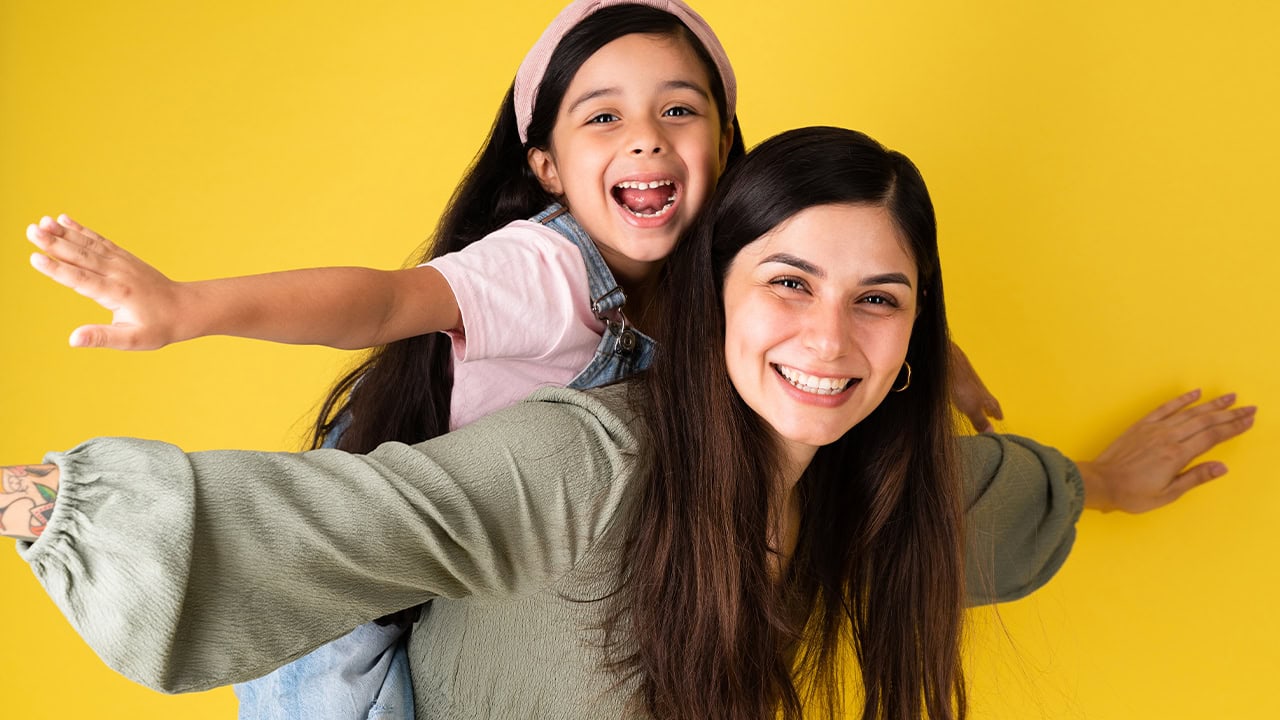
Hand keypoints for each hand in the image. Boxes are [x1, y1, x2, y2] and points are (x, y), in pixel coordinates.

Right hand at [27, 215, 185, 349]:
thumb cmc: (159, 328)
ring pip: (89, 245)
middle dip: (54, 244)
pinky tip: (64, 220)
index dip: (57, 269)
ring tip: (41, 222)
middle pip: (81, 256)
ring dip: (64, 232)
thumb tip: (73, 339)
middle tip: (30, 231)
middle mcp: (118, 273)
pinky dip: (82, 231)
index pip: (81, 279)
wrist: (186, 308)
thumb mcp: (132, 340)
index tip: (35, 257)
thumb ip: (102, 338)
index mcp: (117, 293)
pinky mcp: (124, 257)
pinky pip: (100, 241)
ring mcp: (122, 262)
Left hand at [948, 341, 1003, 432]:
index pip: (994, 406)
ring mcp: (967, 382)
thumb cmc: (962, 386)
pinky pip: (963, 387)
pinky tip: (958, 394)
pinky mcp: (955, 377)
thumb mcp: (971, 408)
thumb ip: (980, 420)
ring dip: (977, 401)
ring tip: (977, 406)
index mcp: (985, 396)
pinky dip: (964, 394)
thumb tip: (991, 433)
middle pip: (986, 399)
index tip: (1001, 418)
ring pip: (975, 393)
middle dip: (989, 407)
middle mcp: (978, 388)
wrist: (950, 363)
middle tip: (992, 414)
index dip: (997, 413)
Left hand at [1076, 389, 1255, 512]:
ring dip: (1211, 404)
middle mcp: (1168, 437)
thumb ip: (1195, 477)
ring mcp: (1154, 429)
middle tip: (1249, 407)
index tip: (1249, 420)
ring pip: (1189, 412)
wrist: (1100, 483)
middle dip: (1229, 414)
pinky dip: (1181, 400)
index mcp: (1177, 455)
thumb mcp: (1168, 494)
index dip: (1233, 428)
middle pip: (1205, 421)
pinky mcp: (1141, 425)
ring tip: (1230, 397)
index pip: (1212, 437)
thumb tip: (1222, 467)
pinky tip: (1195, 393)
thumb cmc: (1133, 493)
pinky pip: (1165, 408)